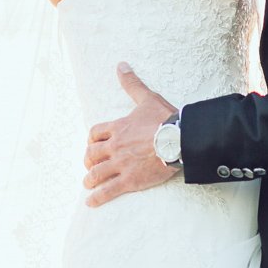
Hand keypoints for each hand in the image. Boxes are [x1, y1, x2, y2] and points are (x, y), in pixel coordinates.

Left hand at [82, 62, 178, 206]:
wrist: (179, 139)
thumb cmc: (165, 118)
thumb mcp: (146, 97)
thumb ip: (131, 83)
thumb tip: (121, 65)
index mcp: (117, 127)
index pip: (94, 134)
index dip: (91, 140)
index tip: (92, 145)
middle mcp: (114, 146)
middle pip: (91, 155)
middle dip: (88, 161)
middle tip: (90, 166)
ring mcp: (120, 164)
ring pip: (96, 173)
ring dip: (89, 179)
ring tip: (88, 184)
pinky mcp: (129, 180)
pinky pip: (108, 191)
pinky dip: (97, 197)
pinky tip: (91, 202)